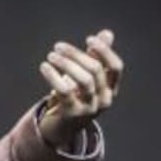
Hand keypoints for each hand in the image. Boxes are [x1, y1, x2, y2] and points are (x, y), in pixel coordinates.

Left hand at [38, 29, 123, 146]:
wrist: (61, 127)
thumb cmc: (75, 96)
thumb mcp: (87, 76)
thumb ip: (97, 56)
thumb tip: (107, 34)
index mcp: (111, 88)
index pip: (116, 67)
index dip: (104, 51)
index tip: (89, 39)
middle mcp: (104, 99)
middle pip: (96, 70)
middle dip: (76, 54)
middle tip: (57, 47)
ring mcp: (90, 108)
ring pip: (84, 80)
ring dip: (66, 63)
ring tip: (51, 55)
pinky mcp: (73, 114)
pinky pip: (65, 91)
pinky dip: (53, 76)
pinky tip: (44, 67)